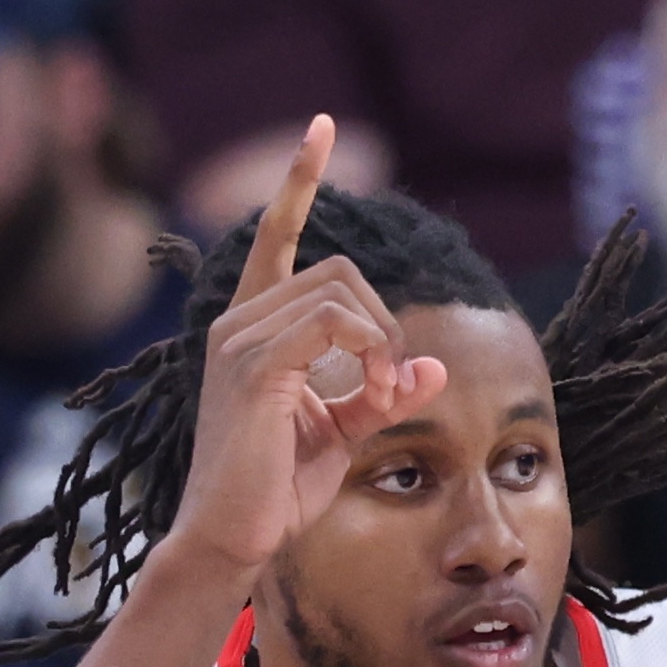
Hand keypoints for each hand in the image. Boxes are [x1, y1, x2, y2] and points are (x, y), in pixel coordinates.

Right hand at [163, 115, 448, 577]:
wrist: (232, 539)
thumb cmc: (277, 491)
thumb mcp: (343, 432)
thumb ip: (381, 391)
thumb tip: (434, 364)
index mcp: (251, 327)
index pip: (273, 233)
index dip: (300, 180)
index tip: (322, 127)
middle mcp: (238, 321)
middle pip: (338, 270)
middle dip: (382, 322)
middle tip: (389, 383)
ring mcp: (240, 339)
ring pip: (341, 293)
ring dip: (381, 344)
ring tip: (379, 396)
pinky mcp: (256, 366)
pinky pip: (333, 323)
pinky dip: (370, 351)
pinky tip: (372, 389)